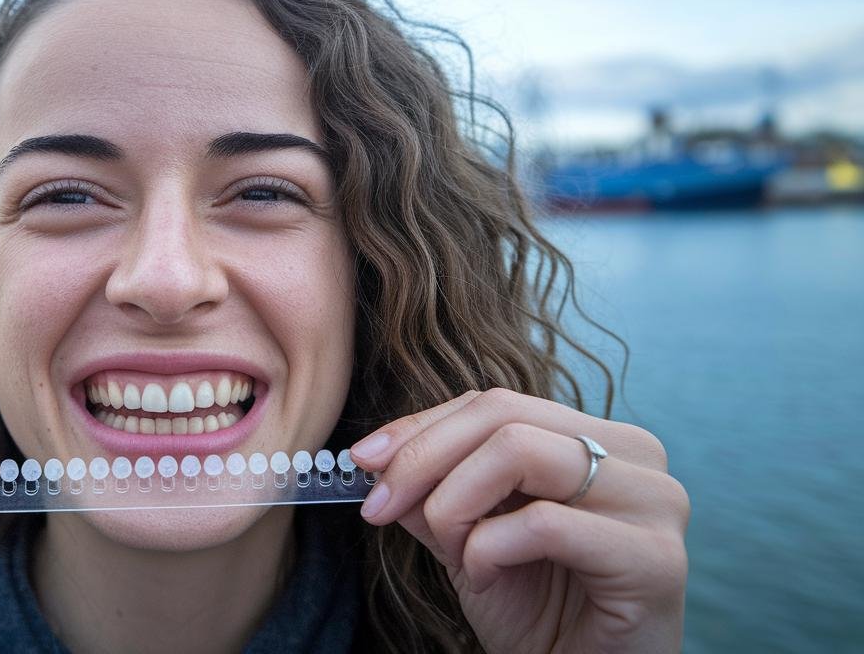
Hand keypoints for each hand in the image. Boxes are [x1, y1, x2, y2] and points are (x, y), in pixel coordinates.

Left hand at [352, 389, 688, 653]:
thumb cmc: (541, 615)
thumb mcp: (470, 541)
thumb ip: (434, 492)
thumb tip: (375, 455)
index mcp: (597, 438)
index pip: (495, 403)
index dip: (420, 426)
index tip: (362, 460)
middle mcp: (635, 454)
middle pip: (503, 415)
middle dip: (422, 459)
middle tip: (380, 507)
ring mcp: (654, 501)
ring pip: (519, 453)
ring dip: (455, 503)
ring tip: (452, 550)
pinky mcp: (656, 557)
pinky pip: (544, 523)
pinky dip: (491, 548)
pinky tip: (487, 577)